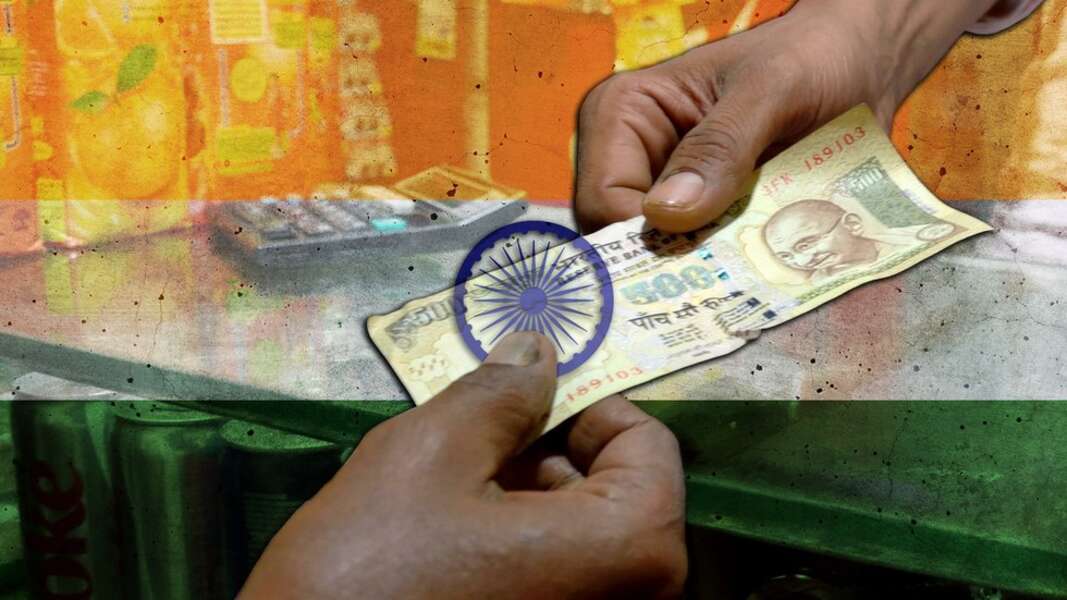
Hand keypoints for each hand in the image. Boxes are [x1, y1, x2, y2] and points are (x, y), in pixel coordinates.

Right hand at [240, 332, 686, 599]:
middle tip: (466, 449)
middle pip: (614, 489)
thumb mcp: (428, 456)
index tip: (516, 402)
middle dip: (544, 453)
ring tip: (443, 501)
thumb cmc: (369, 572)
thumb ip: (499, 395)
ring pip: (579, 532)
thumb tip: (538, 351)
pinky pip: (556, 574)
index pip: (647, 443)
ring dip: (521, 497)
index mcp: (630, 551)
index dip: (583, 406)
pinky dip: (515, 544)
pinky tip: (447, 547)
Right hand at [574, 0, 997, 233]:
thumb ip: (720, 146)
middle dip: (676, 262)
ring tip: (757, 272)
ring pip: (662, 258)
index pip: (602, 202)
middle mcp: (630, 158)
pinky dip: (731, 269)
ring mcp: (664, 191)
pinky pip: (700, 259)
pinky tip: (767, 267)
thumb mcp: (769, 90)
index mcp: (620, 115)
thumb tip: (667, 214)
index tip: (702, 262)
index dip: (644, 240)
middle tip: (735, 277)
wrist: (855, 61)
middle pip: (624, 241)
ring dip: (710, 271)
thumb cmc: (806, 56)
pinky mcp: (700, 215)